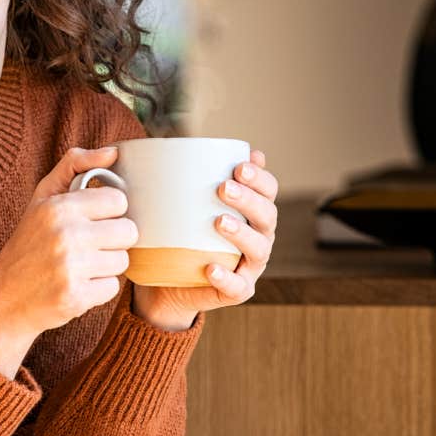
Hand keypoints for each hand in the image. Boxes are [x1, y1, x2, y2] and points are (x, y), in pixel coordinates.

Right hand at [0, 146, 138, 375]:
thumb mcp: (42, 198)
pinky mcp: (77, 297)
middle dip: (113, 240)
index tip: (93, 220)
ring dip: (106, 266)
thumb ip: (75, 166)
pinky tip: (76, 285)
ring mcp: (71, 267)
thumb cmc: (27, 244)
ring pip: (123, 261)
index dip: (109, 212)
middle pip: (128, 231)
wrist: (3, 300)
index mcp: (59, 207)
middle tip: (89, 246)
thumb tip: (113, 151)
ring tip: (80, 266)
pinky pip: (113, 288)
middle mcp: (66, 234)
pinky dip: (98, 289)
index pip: (118, 201)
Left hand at [131, 149, 278, 330]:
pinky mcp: (236, 291)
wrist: (167, 282)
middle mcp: (258, 237)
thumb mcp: (181, 204)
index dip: (260, 178)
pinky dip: (227, 277)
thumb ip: (187, 178)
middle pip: (267, 216)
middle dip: (249, 199)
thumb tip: (174, 144)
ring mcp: (249, 266)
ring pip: (258, 249)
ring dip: (241, 234)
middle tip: (223, 188)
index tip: (240, 166)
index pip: (268, 190)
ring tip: (219, 222)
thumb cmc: (179, 234)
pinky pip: (237, 287)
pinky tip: (211, 267)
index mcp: (251, 212)